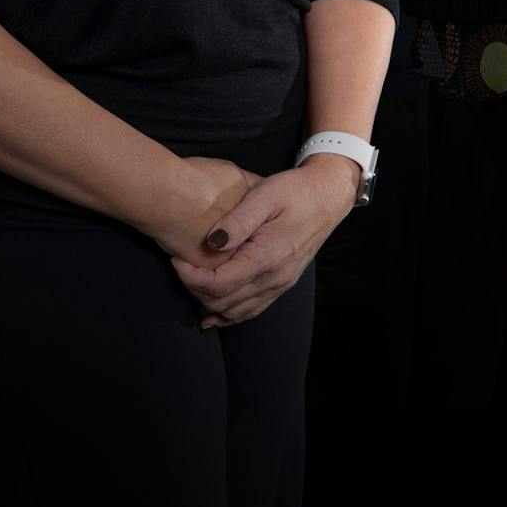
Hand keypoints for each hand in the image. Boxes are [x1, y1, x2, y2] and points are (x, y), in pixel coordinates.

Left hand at [167, 154, 359, 326]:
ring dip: (208, 303)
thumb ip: (237, 221)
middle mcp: (274, 278)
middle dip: (194, 289)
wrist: (330, 195)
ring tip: (191, 285)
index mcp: (266, 258)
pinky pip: (252, 310)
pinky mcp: (284, 283)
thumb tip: (211, 243)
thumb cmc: (296, 190)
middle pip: (222, 302)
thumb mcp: (265, 195)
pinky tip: (213, 314)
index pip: (217, 284)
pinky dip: (229, 315)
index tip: (176, 258)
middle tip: (181, 266)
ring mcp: (281, 284)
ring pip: (235, 311)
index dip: (189, 277)